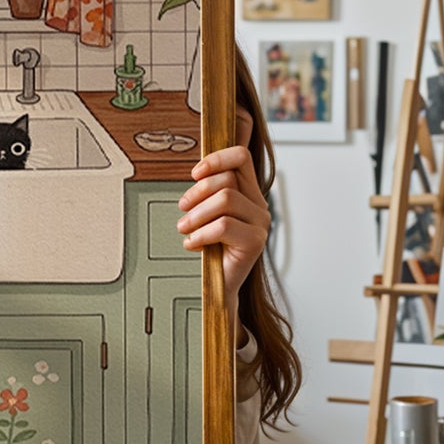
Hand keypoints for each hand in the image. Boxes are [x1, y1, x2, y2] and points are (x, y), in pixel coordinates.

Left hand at [178, 107, 269, 301]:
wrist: (219, 285)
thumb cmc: (211, 248)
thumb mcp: (207, 214)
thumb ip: (209, 192)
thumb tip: (198, 171)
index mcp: (250, 193)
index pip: (241, 158)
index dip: (217, 159)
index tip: (194, 173)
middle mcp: (260, 205)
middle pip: (227, 180)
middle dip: (197, 193)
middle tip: (182, 209)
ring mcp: (261, 224)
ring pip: (225, 200)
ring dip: (196, 215)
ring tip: (184, 229)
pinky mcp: (256, 242)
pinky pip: (223, 226)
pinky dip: (200, 234)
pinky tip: (192, 245)